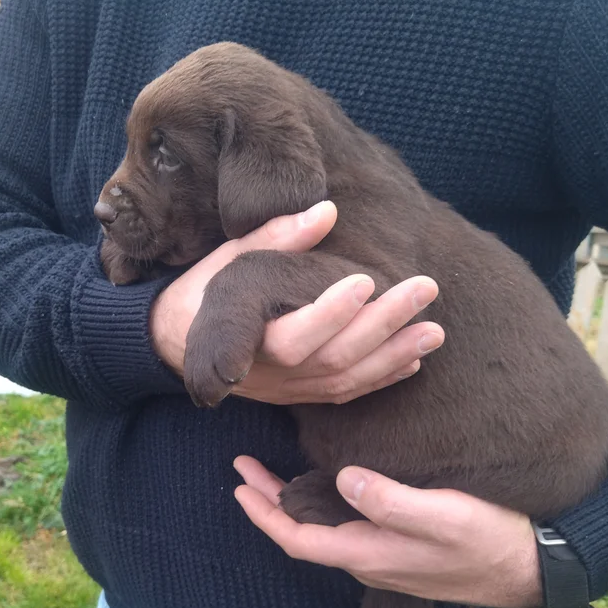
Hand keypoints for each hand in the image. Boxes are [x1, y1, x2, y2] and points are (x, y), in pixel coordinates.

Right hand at [150, 201, 444, 404]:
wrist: (173, 344)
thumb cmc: (202, 293)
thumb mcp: (227, 259)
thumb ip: (275, 238)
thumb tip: (326, 211)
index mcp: (247, 338)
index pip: (295, 335)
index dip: (331, 313)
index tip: (366, 280)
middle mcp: (271, 373)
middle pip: (335, 358)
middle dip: (384, 324)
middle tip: (424, 288)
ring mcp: (288, 389)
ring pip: (347, 381)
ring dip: (394, 355)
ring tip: (434, 329)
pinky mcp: (298, 397)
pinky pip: (344, 394)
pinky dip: (380, 378)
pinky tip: (412, 361)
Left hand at [233, 457, 543, 607]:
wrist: (529, 567)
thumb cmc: (488, 539)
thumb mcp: (442, 515)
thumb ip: (390, 501)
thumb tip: (344, 478)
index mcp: (369, 554)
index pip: (298, 540)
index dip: (265, 514)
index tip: (239, 485)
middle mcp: (369, 560)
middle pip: (302, 534)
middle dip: (267, 503)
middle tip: (242, 468)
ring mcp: (384, 556)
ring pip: (322, 529)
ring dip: (291, 502)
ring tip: (269, 473)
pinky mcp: (400, 547)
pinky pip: (344, 526)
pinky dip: (322, 503)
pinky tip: (326, 483)